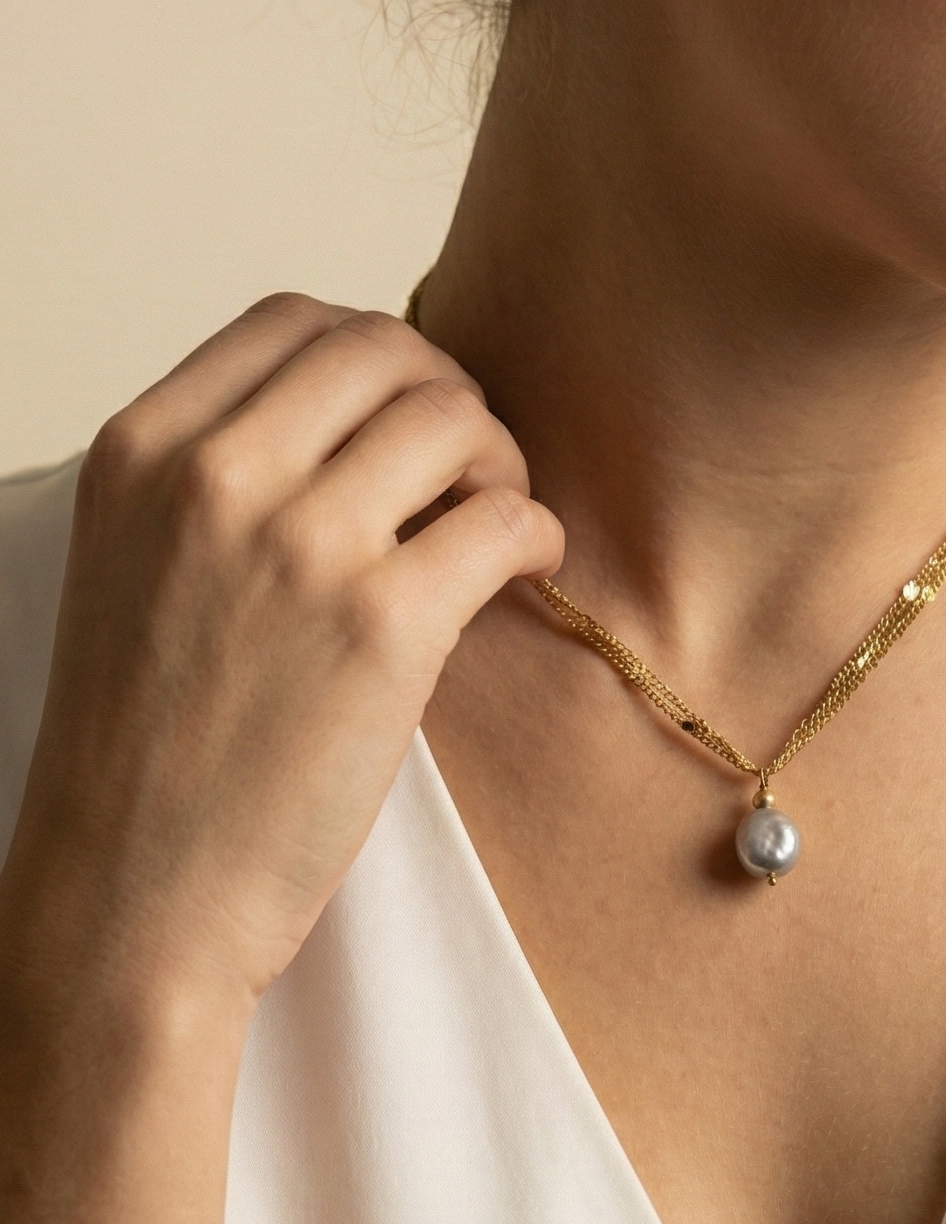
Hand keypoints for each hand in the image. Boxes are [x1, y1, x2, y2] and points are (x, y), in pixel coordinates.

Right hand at [2, 292, 564, 1014]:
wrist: (130, 904)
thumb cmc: (144, 745)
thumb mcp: (133, 559)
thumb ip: (219, 467)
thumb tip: (365, 407)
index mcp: (143, 449)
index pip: (293, 319)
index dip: (373, 355)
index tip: (400, 412)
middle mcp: (215, 475)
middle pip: (387, 349)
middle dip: (446, 394)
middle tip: (462, 467)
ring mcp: (301, 544)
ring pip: (455, 416)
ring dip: (498, 459)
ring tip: (490, 520)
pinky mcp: (385, 624)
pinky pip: (508, 517)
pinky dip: (537, 533)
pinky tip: (523, 569)